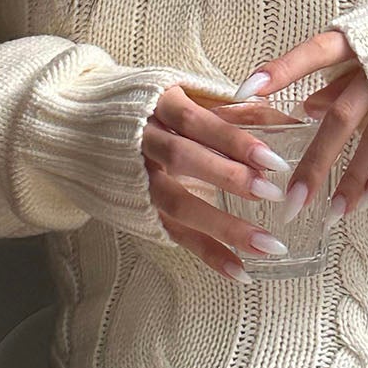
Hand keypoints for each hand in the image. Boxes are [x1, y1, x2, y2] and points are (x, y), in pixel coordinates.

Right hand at [142, 81, 311, 282]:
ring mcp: (136, 178)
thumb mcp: (187, 97)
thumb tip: (291, 119)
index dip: (235, 139)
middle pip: (183, 157)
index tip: (272, 158)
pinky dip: (207, 253)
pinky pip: (172, 233)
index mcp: (158, 105)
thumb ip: (235, 110)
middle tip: (273, 192)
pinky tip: (241, 270)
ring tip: (268, 245)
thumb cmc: (147, 108)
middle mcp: (143, 140)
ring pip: (176, 202)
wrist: (76, 126)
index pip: (198, 121)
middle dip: (228, 176)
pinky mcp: (137, 208)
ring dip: (223, 226)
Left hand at [233, 29, 367, 218]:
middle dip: (315, 163)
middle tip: (291, 202)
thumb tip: (306, 108)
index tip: (246, 91)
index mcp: (359, 41)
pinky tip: (365, 202)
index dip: (282, 70)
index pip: (314, 53)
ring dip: (350, 182)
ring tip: (330, 215)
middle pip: (340, 119)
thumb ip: (336, 75)